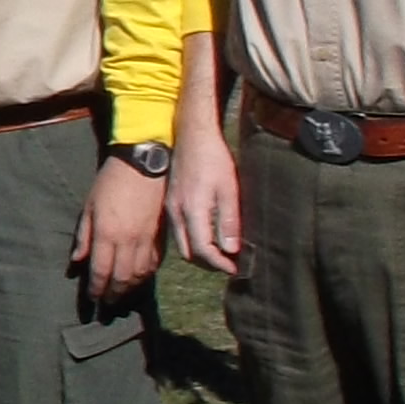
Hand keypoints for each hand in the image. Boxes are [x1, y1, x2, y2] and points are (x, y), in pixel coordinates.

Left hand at [78, 156, 168, 302]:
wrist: (143, 166)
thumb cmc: (110, 182)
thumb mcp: (89, 206)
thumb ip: (83, 236)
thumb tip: (76, 261)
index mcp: (107, 234)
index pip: (101, 271)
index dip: (96, 289)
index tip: (92, 299)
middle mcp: (128, 241)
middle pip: (121, 278)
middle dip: (113, 294)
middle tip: (106, 303)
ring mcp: (146, 240)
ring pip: (139, 275)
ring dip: (130, 289)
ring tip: (121, 295)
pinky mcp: (159, 236)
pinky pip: (154, 263)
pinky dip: (146, 275)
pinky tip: (139, 279)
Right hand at [169, 123, 240, 273]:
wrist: (191, 134)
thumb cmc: (213, 158)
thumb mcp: (229, 188)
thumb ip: (229, 220)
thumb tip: (231, 249)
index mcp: (193, 210)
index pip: (203, 250)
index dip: (219, 264)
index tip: (234, 269)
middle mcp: (177, 213)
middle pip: (189, 252)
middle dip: (208, 263)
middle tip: (228, 264)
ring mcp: (170, 208)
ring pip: (182, 243)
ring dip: (199, 253)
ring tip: (220, 252)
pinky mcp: (170, 202)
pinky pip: (178, 231)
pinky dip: (192, 240)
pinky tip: (206, 235)